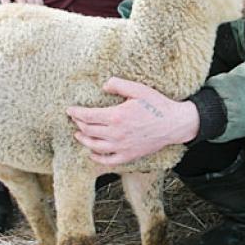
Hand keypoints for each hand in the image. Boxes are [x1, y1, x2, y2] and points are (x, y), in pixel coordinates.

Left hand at [67, 77, 199, 165]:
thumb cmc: (157, 105)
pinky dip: (96, 157)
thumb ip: (119, 84)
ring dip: (83, 139)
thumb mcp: (138, 89)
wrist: (175, 124)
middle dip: (78, 124)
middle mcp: (116, 134)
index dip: (76, 113)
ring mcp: (122, 147)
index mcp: (116, 116)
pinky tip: (92, 152)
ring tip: (78, 134)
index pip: (88, 116)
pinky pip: (108, 160)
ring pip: (94, 146)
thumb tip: (104, 85)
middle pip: (89, 130)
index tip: (70, 110)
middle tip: (75, 119)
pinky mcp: (129, 155)